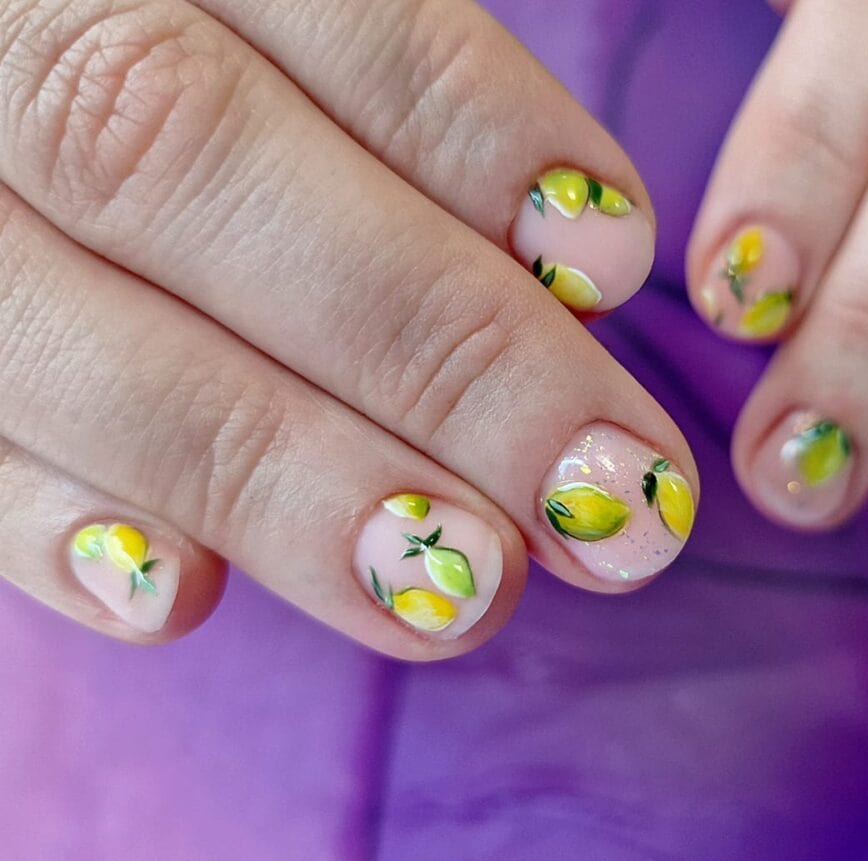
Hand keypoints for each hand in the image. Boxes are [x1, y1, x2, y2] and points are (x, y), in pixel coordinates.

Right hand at [0, 0, 696, 654]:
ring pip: (72, 336)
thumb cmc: (183, 66)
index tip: (615, 259)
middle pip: (190, 164)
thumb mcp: (264, 24)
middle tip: (604, 498)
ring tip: (464, 592)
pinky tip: (178, 602)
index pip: (325, 5)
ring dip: (284, 478)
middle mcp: (2, 43)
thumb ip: (383, 109)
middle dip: (431, 348)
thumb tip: (565, 275)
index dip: (471, 133)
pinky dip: (44, 526)